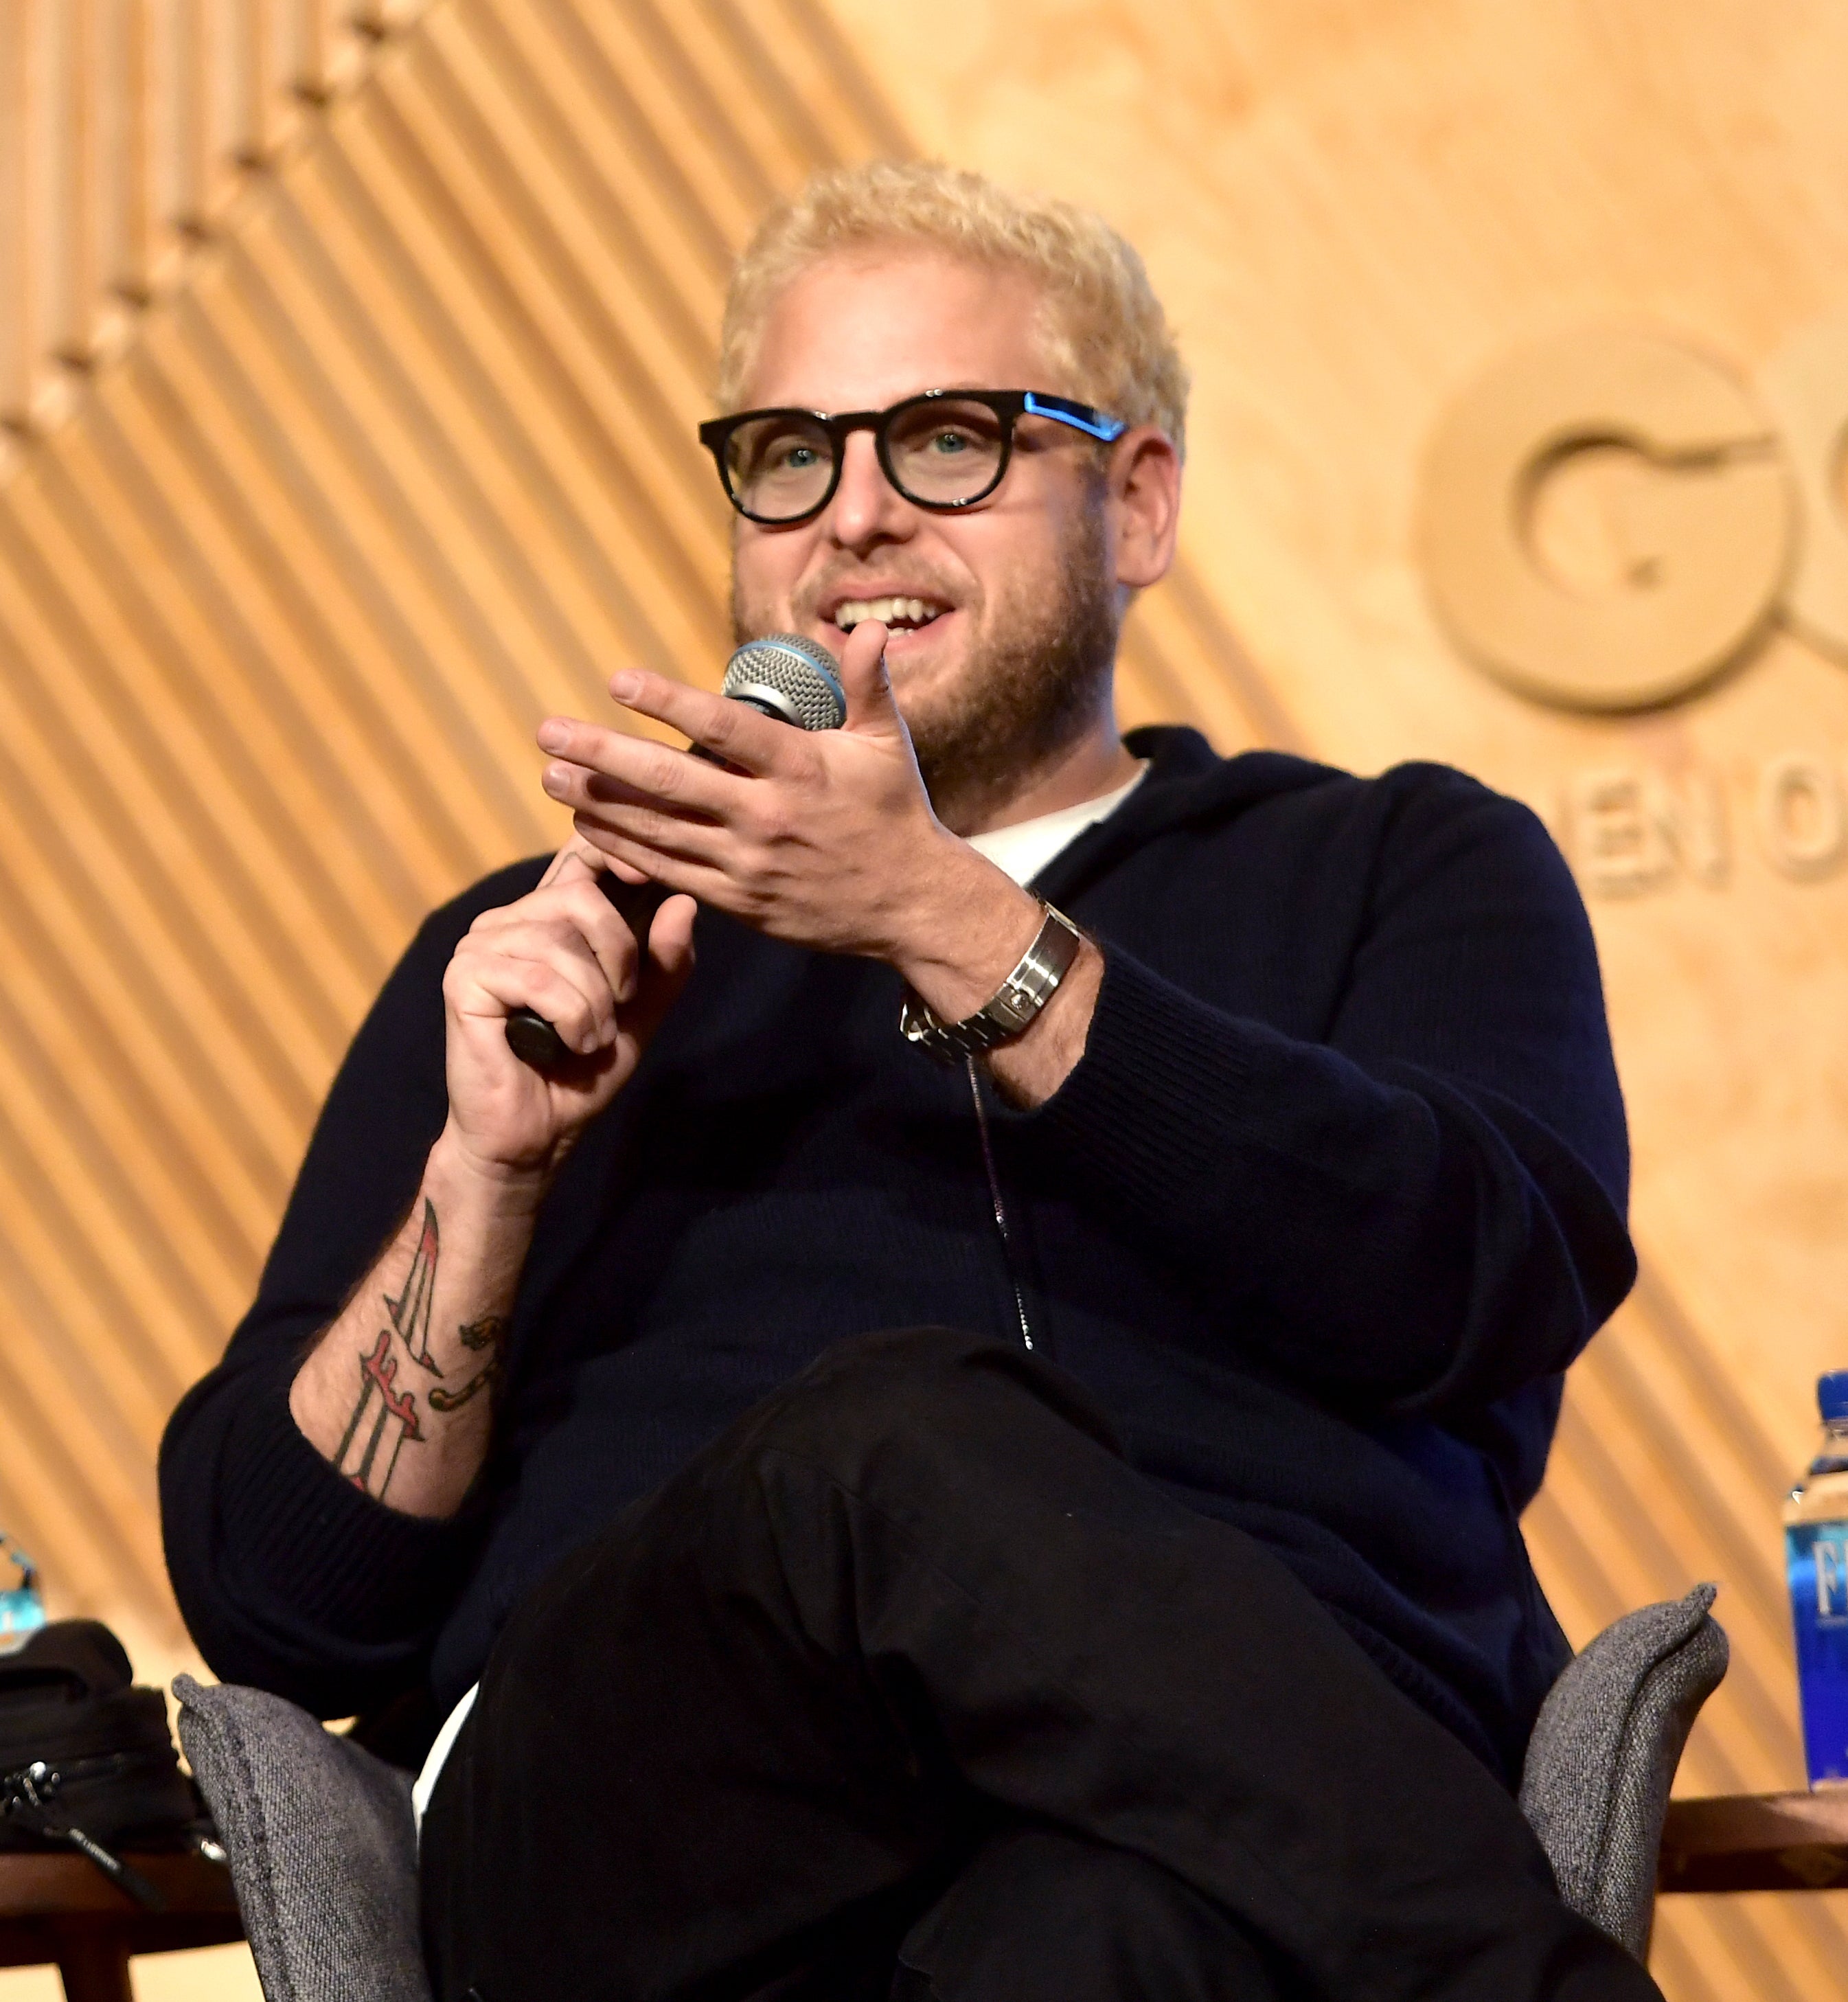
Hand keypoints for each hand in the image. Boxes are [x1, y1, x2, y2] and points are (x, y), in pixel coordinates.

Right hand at [439, 839, 695, 1181]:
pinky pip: (536, 977)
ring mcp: (480, 945)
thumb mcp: (641, 1013)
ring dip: (594, 1001)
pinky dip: (569, 1016)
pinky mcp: (463, 978)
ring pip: (560, 940)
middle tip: (619, 1006)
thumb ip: (665, 962)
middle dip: (619, 956)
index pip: (581, 853)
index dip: (617, 853)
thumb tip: (684, 903)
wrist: (535, 1135)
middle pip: (582, 896)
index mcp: (548, 917)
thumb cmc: (580, 1072)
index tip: (648, 879)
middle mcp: (509, 919)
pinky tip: (566, 1044)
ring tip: (589, 1038)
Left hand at [535, 622, 1042, 1016]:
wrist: (908, 905)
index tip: (617, 680)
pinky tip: (587, 823)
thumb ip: (869, 684)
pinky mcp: (737, 901)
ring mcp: (748, 864)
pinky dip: (623, 846)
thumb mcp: (887, 744)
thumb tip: (869, 627)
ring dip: (598, 800)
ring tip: (552, 772)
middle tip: (549, 731)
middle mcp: (768, 817)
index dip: (666, 702)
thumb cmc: (894, 812)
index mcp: (801, 770)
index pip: (723, 728)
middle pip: (670, 782)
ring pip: (657, 829)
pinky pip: (667, 871)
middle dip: (602, 754)